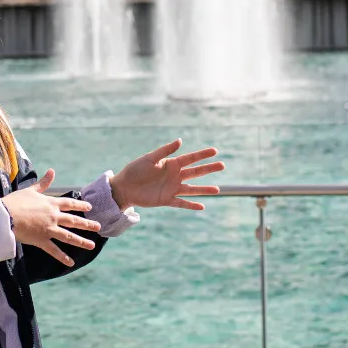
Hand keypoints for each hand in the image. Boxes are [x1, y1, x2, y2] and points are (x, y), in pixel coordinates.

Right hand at [3, 169, 101, 267]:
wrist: (5, 216)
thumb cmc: (15, 202)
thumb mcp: (31, 190)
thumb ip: (43, 183)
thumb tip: (52, 171)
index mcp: (50, 204)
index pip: (70, 204)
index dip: (80, 205)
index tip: (90, 207)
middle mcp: (53, 217)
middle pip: (74, 221)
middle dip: (87, 224)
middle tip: (98, 227)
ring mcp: (49, 229)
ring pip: (69, 236)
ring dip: (81, 241)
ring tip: (92, 245)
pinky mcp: (41, 240)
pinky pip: (54, 250)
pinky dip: (62, 257)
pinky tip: (71, 263)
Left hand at [108, 139, 223, 210]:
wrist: (124, 187)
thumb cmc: (135, 170)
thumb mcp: (150, 158)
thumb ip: (165, 151)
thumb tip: (181, 141)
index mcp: (171, 164)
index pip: (190, 158)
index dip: (202, 155)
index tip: (215, 151)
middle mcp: (174, 176)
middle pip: (195, 172)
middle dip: (209, 169)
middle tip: (223, 165)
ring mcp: (172, 188)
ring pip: (192, 189)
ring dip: (204, 189)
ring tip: (218, 190)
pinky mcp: (166, 200)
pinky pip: (182, 203)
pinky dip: (191, 205)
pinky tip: (202, 206)